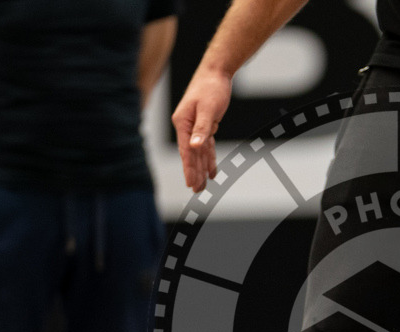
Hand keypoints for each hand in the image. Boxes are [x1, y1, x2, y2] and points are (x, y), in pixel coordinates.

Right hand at [171, 67, 232, 192]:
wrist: (216, 72)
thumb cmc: (210, 87)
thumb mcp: (207, 109)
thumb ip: (201, 129)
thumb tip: (194, 147)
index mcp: (183, 122)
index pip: (186, 150)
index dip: (189, 168)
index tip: (191, 183)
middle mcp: (186, 126)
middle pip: (191, 154)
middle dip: (195, 172)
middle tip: (197, 190)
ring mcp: (195, 126)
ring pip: (199, 152)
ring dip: (202, 168)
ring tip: (203, 185)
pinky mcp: (205, 124)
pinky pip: (206, 145)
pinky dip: (209, 158)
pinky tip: (211, 170)